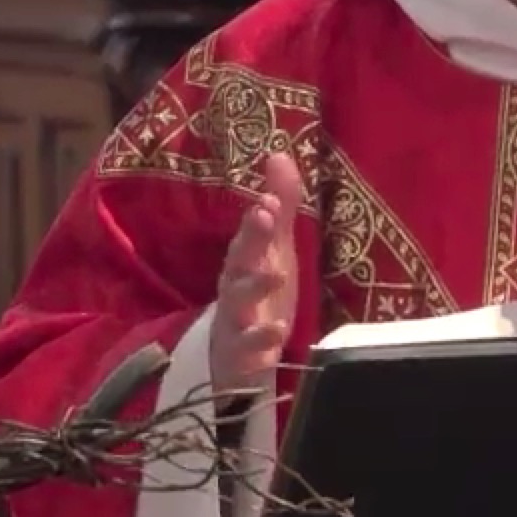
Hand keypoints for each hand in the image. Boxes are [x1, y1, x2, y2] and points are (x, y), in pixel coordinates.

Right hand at [210, 152, 303, 393]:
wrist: (238, 363)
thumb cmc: (260, 298)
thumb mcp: (276, 251)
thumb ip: (281, 206)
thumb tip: (280, 154)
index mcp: (244, 262)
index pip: (249, 236)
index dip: (257, 219)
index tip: (269, 200)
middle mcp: (235, 288)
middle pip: (239, 260)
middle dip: (252, 239)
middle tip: (266, 216)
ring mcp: (235, 322)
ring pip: (238, 301)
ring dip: (255, 286)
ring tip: (277, 275)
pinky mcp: (240, 357)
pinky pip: (246, 348)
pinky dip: (260, 340)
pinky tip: (278, 332)